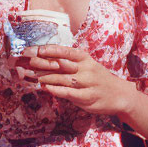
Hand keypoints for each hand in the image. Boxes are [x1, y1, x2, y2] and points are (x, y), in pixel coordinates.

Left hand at [16, 45, 134, 116]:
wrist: (119, 95)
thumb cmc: (98, 78)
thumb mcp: (87, 65)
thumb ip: (69, 63)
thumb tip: (45, 60)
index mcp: (85, 58)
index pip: (65, 51)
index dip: (50, 49)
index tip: (36, 49)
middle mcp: (86, 69)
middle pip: (61, 64)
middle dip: (43, 62)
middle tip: (28, 61)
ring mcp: (87, 83)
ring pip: (62, 79)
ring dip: (45, 77)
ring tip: (31, 76)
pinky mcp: (88, 97)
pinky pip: (69, 93)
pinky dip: (56, 90)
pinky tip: (46, 88)